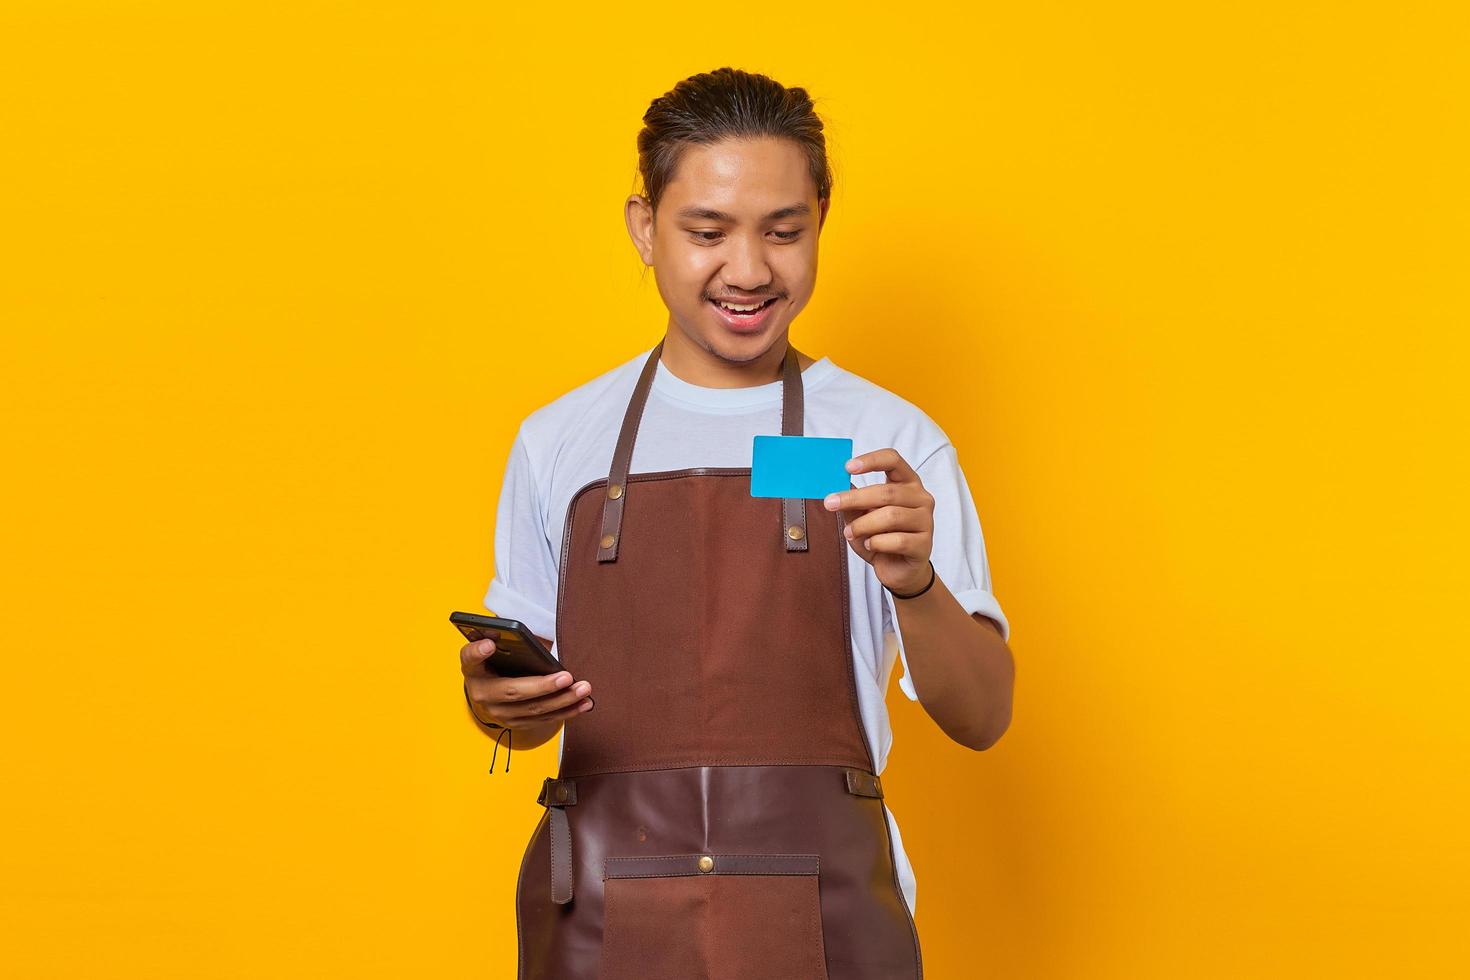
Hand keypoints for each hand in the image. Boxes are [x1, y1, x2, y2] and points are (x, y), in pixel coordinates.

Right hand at [459, 638, 594, 728]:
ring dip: (562, 701)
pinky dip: (566, 712)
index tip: (489, 644)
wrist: (485, 690)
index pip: (471, 658)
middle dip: (543, 686)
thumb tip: (517, 637)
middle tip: (567, 677)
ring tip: (583, 689)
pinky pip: (544, 720)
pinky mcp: (516, 723)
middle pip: (514, 692)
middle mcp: (483, 695)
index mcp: (474, 670)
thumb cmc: (492, 663)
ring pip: (534, 710)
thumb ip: (500, 639)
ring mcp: (500, 713)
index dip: (478, 652)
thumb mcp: (488, 648)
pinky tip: (583, 704)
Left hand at [823, 448, 934, 594]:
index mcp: (907, 484)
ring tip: (850, 533)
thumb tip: (836, 483)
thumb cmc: (881, 538)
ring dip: (863, 525)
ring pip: (890, 516)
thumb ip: (853, 500)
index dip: (871, 460)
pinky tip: (870, 545)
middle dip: (854, 498)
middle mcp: (921, 498)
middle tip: (830, 503)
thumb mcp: (861, 516)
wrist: (898, 571)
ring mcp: (926, 521)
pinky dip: (877, 543)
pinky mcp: (924, 544)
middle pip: (887, 492)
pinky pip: (897, 540)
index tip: (847, 467)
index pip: (893, 461)